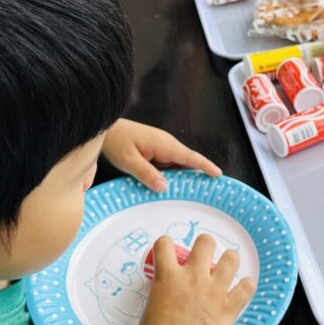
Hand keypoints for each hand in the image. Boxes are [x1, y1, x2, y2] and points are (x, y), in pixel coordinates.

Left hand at [102, 119, 220, 192]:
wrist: (105, 129)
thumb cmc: (116, 140)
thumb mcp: (129, 160)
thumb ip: (146, 173)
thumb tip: (165, 187)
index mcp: (164, 144)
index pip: (190, 157)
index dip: (205, 166)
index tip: (218, 175)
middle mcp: (167, 145)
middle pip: (188, 162)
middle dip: (200, 175)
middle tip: (210, 192)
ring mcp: (162, 148)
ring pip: (179, 165)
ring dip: (186, 178)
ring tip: (195, 195)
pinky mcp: (156, 152)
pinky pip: (170, 166)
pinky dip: (174, 176)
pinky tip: (173, 189)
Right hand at [138, 235, 254, 324]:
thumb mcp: (151, 309)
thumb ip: (162, 295)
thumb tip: (168, 294)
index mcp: (168, 278)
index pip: (164, 245)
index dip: (165, 244)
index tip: (168, 250)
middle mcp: (193, 278)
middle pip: (205, 243)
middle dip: (205, 244)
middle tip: (204, 254)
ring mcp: (213, 292)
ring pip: (231, 259)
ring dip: (230, 259)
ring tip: (228, 264)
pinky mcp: (229, 308)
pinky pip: (247, 288)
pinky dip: (247, 286)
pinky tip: (244, 288)